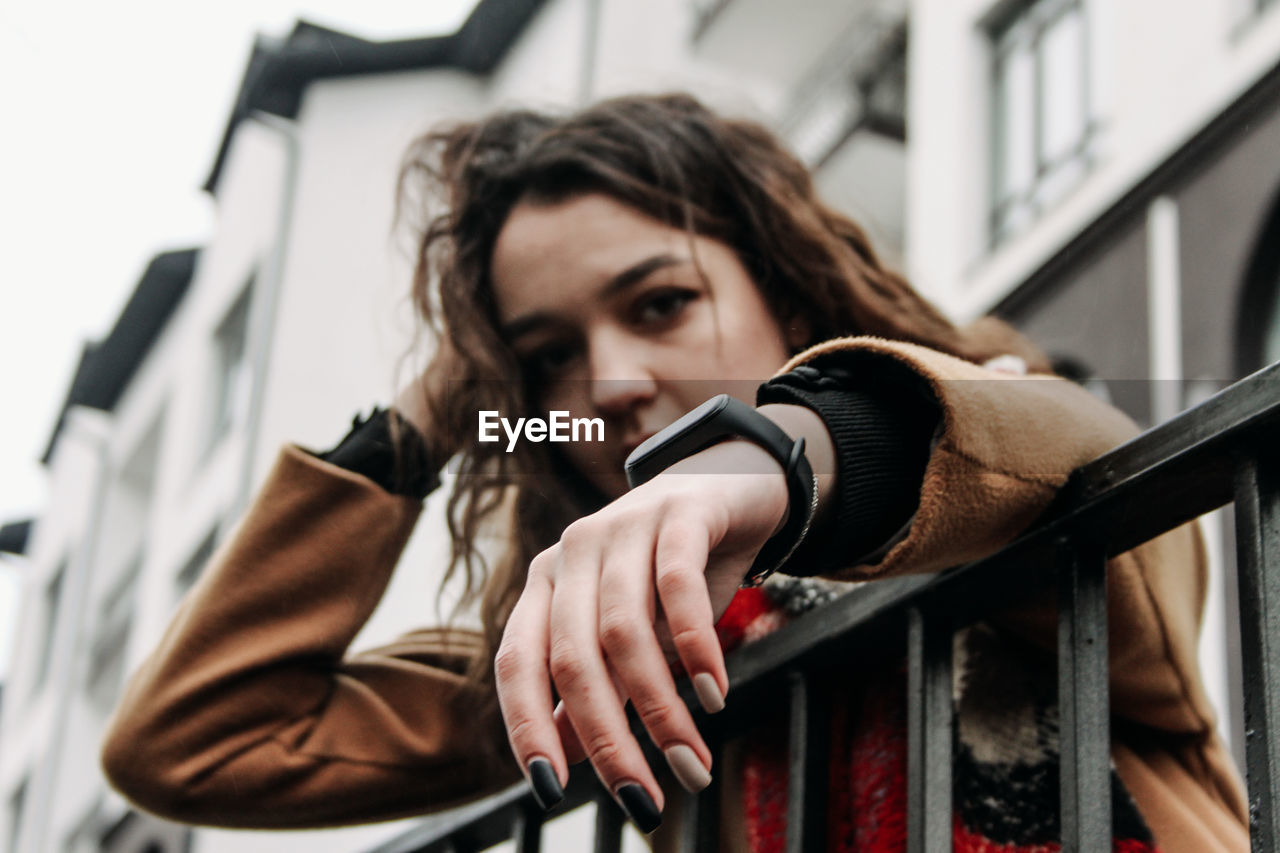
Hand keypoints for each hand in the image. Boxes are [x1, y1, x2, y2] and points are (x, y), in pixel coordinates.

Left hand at [494, 438, 791, 830]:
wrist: (731, 487)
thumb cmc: (670, 575)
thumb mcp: (629, 635)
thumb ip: (596, 689)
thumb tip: (563, 762)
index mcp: (546, 584)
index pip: (517, 663)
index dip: (527, 728)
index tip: (550, 792)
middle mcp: (572, 552)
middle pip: (572, 658)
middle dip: (607, 738)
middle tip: (644, 798)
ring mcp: (622, 525)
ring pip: (623, 632)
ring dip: (660, 708)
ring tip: (690, 760)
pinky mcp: (678, 511)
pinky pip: (677, 586)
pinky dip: (695, 646)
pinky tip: (715, 692)